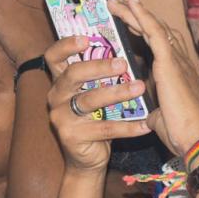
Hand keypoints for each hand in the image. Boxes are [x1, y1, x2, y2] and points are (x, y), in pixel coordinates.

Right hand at [44, 37, 150, 170]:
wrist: (86, 159)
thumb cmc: (96, 120)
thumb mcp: (97, 95)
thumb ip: (105, 77)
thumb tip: (132, 55)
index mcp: (60, 81)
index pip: (53, 57)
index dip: (66, 45)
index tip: (86, 38)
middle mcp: (56, 96)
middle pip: (73, 74)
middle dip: (99, 66)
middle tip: (123, 64)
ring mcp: (61, 117)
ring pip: (90, 100)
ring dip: (117, 93)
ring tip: (139, 88)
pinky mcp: (71, 136)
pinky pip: (104, 129)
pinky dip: (127, 127)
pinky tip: (145, 124)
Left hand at [111, 0, 198, 154]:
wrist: (197, 139)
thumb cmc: (183, 133)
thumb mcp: (163, 117)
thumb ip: (156, 109)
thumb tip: (151, 113)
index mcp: (180, 74)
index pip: (162, 45)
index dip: (147, 30)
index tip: (130, 21)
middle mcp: (182, 62)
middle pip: (158, 31)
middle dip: (138, 16)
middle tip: (119, 3)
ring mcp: (178, 60)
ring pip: (155, 27)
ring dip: (135, 12)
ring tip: (117, 0)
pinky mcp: (170, 63)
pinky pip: (155, 32)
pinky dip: (143, 15)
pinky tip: (131, 3)